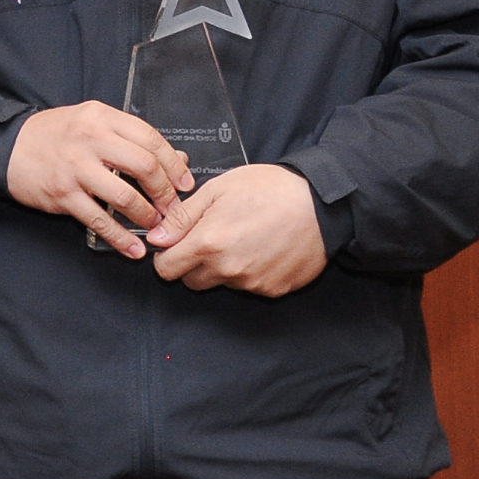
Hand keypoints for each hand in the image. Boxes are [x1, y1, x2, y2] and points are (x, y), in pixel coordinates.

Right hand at [5, 101, 192, 258]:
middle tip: (172, 207)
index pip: (150, 138)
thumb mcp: (90, 122)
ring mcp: (75, 167)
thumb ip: (127, 138)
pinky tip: (133, 248)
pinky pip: (99, 219)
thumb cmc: (50, 135)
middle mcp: (89, 138)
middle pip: (144, 165)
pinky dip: (121, 238)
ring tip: (155, 224)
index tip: (183, 183)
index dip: (173, 164)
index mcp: (100, 116)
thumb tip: (174, 160)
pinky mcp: (62, 193)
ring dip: (147, 215)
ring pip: (125, 195)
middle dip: (165, 192)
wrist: (5, 146)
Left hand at [148, 165, 326, 294]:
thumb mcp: (217, 190)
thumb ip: (181, 217)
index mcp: (208, 244)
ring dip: (224, 268)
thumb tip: (156, 238)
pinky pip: (250, 287)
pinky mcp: (275, 289)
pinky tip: (262, 248)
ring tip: (243, 237)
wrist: (322, 203)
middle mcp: (229, 269)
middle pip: (192, 281)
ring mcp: (254, 283)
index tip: (175, 245)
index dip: (167, 256)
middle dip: (193, 264)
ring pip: (222, 284)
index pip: (166, 270)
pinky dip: (251, 272)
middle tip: (211, 238)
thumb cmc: (271, 189)